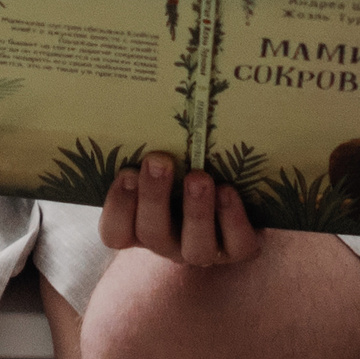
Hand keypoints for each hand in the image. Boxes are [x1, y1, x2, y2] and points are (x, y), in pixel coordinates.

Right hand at [98, 151, 261, 265]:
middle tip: (158, 160)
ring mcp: (204, 251)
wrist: (243, 194)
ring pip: (194, 246)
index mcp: (141, 225)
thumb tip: (142, 107)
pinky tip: (227, 190)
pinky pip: (236, 244)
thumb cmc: (189, 168)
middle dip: (153, 196)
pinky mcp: (239, 250)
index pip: (115, 232)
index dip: (118, 207)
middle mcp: (169, 243)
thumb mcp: (168, 163)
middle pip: (152, 233)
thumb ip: (152, 153)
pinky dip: (232, 218)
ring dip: (195, 210)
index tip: (126, 172)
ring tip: (198, 177)